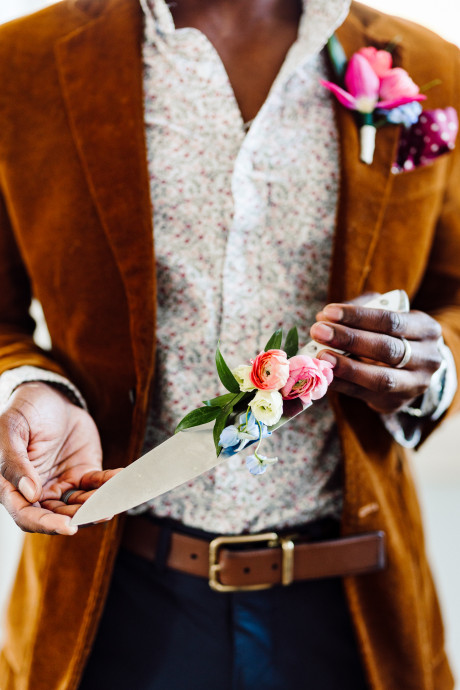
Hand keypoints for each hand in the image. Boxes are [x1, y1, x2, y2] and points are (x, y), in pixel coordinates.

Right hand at [0, 382, 118, 534]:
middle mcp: (37, 491)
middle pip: (56, 516)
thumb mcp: (11, 430)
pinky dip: (108, 485)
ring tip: (113, 501)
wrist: (50, 395)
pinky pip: (96, 485)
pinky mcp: (82, 473)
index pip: (26, 515)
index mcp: (12, 486)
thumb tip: (30, 494)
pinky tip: (120, 478)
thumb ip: (14, 462)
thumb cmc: (24, 410)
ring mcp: (61, 484)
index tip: (68, 526)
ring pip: (79, 506)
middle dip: (79, 518)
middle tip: (100, 514)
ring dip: (96, 506)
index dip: (46, 523)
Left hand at [310, 297, 442, 414]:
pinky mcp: (396, 402)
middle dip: (349, 339)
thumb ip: (359, 309)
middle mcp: (427, 358)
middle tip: (318, 331)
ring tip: (320, 356)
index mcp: (425, 329)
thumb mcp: (384, 314)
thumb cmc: (392, 334)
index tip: (329, 312)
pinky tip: (324, 375)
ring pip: (380, 378)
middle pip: (386, 349)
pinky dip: (342, 384)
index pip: (391, 321)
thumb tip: (323, 316)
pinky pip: (364, 394)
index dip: (358, 316)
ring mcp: (414, 384)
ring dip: (346, 367)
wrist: (412, 368)